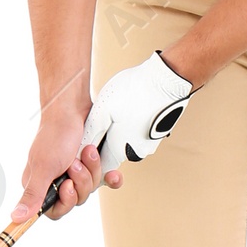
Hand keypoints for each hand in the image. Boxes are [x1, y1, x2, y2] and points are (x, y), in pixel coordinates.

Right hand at [9, 93, 106, 224]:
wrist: (72, 108)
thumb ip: (32, 195)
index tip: (68, 186)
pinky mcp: (93, 164)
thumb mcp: (43, 168)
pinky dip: (110, 176)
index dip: (66, 201)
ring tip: (87, 151)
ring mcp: (78, 171)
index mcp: (42, 184)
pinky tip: (112, 172)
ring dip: (92, 169)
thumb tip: (15, 218)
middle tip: (75, 162)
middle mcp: (59, 180)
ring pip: (92, 187)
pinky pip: (106, 180)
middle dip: (81, 180)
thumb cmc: (54, 135)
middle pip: (77, 199)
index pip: (56, 210)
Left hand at [81, 51, 194, 172]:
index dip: (90, 158)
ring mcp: (150, 143)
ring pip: (125, 143)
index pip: (100, 166)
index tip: (87, 142)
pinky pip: (138, 134)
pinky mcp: (157, 132)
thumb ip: (90, 133)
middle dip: (103, 141)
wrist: (167, 79)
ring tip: (114, 109)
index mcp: (120, 151)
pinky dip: (130, 125)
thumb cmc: (133, 91)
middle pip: (112, 154)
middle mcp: (137, 152)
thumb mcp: (102, 109)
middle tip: (100, 119)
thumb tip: (79, 150)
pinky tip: (128, 107)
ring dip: (117, 131)